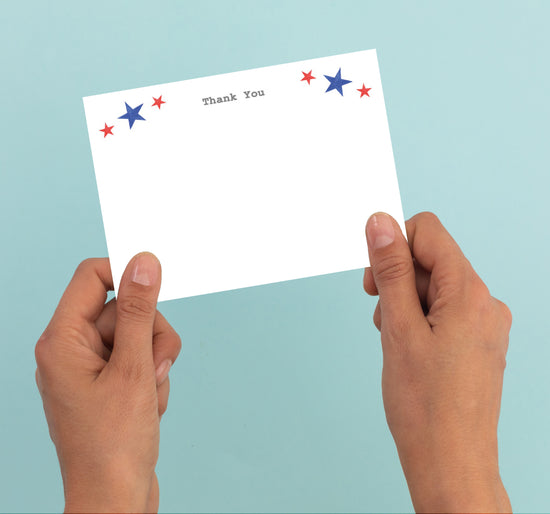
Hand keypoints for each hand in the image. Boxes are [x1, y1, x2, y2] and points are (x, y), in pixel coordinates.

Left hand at [35, 253, 180, 512]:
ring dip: (156, 359)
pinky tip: (148, 405)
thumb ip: (138, 311)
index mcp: (62, 339)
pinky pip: (139, 357)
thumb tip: (143, 262)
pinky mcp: (107, 381)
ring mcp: (90, 366)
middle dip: (150, 335)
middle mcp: (71, 348)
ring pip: (138, 333)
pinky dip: (153, 375)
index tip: (158, 285)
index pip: (92, 276)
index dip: (126, 274)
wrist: (116, 499)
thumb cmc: (114, 444)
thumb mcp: (133, 369)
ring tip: (150, 393)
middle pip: (124, 308)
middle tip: (153, 369)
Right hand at [363, 212, 511, 512]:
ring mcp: (484, 324)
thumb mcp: (397, 327)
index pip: (428, 232)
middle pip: (430, 260)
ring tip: (396, 339)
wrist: (450, 462)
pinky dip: (418, 319)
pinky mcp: (477, 341)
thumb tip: (380, 223)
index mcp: (469, 292)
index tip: (373, 275)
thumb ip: (389, 270)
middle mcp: (484, 302)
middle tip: (382, 315)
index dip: (393, 245)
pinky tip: (409, 348)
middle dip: (396, 280)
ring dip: (405, 302)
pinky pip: (443, 310)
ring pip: (433, 287)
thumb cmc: (425, 405)